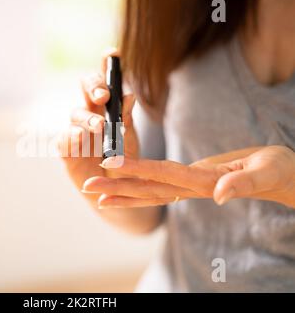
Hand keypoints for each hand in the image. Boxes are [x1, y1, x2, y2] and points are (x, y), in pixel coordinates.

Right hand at [58, 49, 138, 205]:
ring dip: (87, 118)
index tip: (111, 53)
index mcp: (108, 109)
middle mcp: (91, 115)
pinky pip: (64, 141)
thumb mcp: (130, 142)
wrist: (117, 192)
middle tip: (103, 94)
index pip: (107, 83)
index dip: (107, 67)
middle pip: (86, 90)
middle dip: (93, 87)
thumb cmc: (125, 164)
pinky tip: (79, 138)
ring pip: (75, 114)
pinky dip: (71, 138)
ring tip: (100, 126)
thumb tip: (129, 95)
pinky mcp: (67, 153)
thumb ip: (127, 121)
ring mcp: (77, 133)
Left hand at [82, 146, 294, 207]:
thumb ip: (244, 184)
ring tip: (93, 192)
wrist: (282, 177)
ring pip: (149, 190)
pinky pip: (159, 185)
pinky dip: (138, 186)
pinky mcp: (190, 181)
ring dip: (120, 191)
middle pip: (148, 188)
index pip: (164, 174)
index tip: (110, 165)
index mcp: (205, 181)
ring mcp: (189, 186)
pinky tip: (122, 187)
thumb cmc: (280, 171)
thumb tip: (219, 196)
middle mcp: (191, 187)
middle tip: (85, 186)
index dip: (137, 169)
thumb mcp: (268, 172)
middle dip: (116, 187)